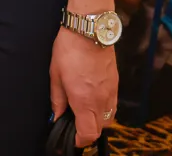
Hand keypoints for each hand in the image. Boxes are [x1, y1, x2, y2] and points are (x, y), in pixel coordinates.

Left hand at [50, 27, 117, 146]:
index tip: (70, 139)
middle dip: (88, 132)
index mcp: (84, 101)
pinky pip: (113, 105)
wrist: (90, 30)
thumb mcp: (55, 75)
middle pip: (100, 129)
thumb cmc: (69, 50)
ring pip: (109, 118)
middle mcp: (101, 100)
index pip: (88, 133)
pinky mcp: (116, 84)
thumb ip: (57, 99)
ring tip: (82, 112)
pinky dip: (104, 109)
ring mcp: (112, 92)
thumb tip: (56, 115)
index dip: (79, 140)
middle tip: (74, 125)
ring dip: (97, 121)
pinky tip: (92, 100)